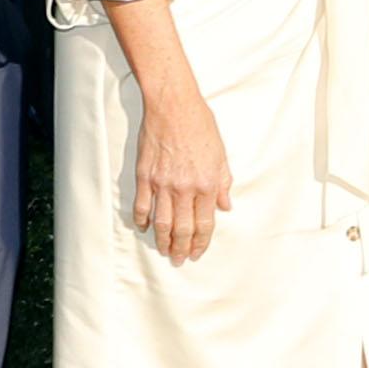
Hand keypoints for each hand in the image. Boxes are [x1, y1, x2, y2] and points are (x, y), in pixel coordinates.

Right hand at [131, 85, 232, 262]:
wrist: (173, 107)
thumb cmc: (200, 126)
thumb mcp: (220, 155)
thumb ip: (223, 183)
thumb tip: (225, 206)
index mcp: (206, 184)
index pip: (204, 223)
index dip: (201, 242)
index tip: (198, 252)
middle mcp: (184, 188)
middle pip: (182, 228)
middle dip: (181, 248)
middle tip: (179, 260)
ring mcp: (162, 184)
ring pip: (161, 222)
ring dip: (163, 241)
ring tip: (164, 251)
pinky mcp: (144, 176)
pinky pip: (142, 206)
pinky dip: (143, 220)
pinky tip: (145, 229)